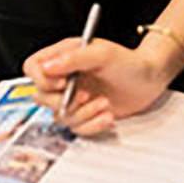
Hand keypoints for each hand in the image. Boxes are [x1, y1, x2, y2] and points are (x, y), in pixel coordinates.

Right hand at [23, 36, 172, 134]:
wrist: (149, 80)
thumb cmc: (129, 61)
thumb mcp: (102, 54)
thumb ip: (73, 58)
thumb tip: (46, 67)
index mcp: (65, 56)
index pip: (34, 67)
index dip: (42, 78)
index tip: (63, 82)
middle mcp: (65, 77)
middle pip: (41, 96)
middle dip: (63, 101)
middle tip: (85, 95)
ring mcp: (74, 97)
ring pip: (59, 116)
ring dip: (82, 114)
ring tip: (104, 103)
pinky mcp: (84, 114)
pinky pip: (75, 128)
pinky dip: (91, 125)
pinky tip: (107, 115)